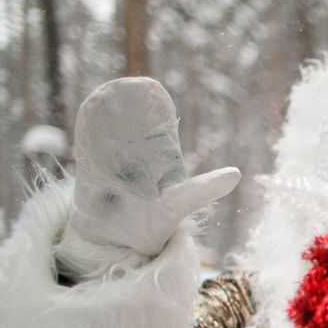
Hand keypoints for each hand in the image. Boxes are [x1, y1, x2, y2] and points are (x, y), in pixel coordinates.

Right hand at [67, 77, 239, 256]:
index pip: (156, 126)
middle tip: (134, 86)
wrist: (117, 241)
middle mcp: (135, 152)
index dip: (154, 109)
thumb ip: (204, 189)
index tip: (154, 90)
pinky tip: (93, 108)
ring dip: (108, 108)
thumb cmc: (153, 222)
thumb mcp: (179, 202)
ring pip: (109, 127)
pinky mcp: (90, 163)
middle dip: (129, 102)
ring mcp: (111, 156)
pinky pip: (89, 139)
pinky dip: (91, 123)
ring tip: (110, 93)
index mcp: (158, 156)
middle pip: (131, 121)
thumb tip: (237, 174)